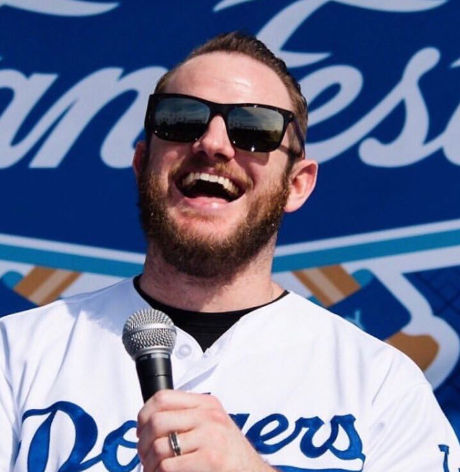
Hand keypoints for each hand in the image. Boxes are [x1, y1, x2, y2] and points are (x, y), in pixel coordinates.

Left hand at [137, 389, 273, 471]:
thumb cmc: (230, 452)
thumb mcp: (213, 424)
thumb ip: (188, 417)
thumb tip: (149, 422)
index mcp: (206, 403)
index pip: (163, 397)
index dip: (144, 415)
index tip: (141, 431)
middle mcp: (209, 415)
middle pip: (156, 421)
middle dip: (143, 444)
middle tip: (144, 457)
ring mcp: (211, 436)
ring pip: (160, 447)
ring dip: (149, 464)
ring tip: (152, 471)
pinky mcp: (211, 459)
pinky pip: (169, 466)